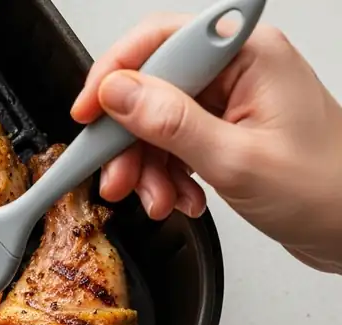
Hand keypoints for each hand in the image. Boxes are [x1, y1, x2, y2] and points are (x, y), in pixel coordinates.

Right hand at [71, 15, 341, 271]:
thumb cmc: (323, 189)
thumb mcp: (235, 160)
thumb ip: (171, 124)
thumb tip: (117, 94)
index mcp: (247, 55)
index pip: (160, 42)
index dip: (114, 76)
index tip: (86, 115)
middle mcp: (237, 72)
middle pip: (153, 91)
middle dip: (130, 142)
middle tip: (117, 181)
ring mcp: (231, 104)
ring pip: (159, 125)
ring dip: (150, 169)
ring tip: (160, 202)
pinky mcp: (226, 133)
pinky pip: (176, 147)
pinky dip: (169, 178)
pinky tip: (183, 200)